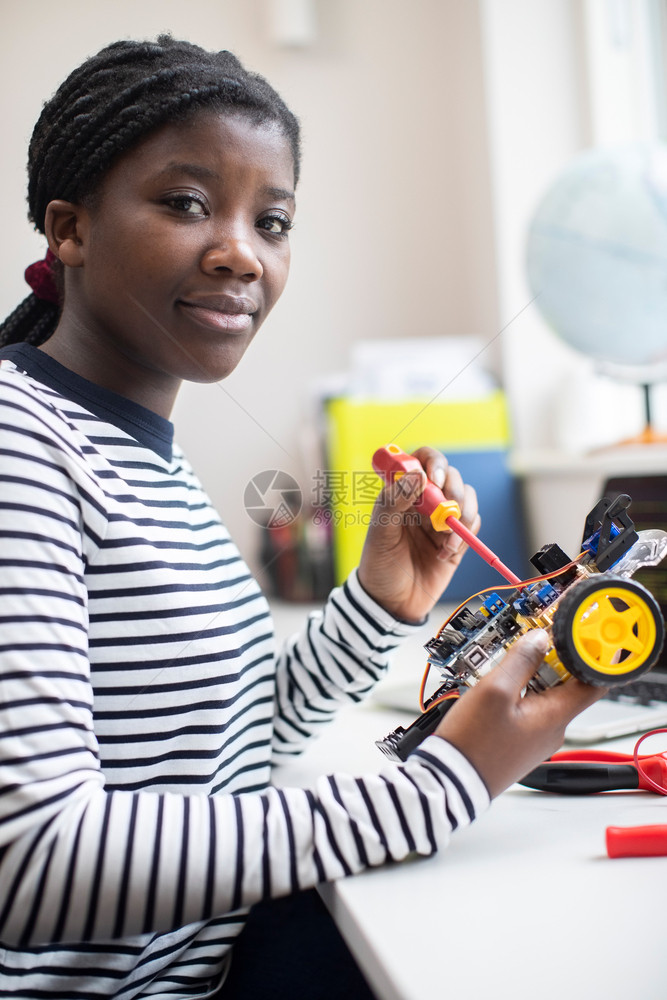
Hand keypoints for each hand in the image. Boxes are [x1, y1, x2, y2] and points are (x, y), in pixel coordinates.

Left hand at [357, 446, 479, 621]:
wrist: (391, 603)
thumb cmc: (379, 565)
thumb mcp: (380, 533)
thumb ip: (395, 502)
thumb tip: (418, 475)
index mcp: (402, 492)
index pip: (421, 460)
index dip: (433, 462)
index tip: (434, 478)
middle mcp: (424, 501)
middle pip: (450, 476)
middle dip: (453, 489)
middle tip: (448, 507)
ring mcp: (441, 519)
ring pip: (466, 498)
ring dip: (464, 513)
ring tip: (446, 537)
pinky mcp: (456, 539)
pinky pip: (473, 524)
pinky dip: (466, 535)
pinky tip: (447, 552)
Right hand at [434, 630, 606, 797]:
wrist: (452, 780)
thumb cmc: (474, 743)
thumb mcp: (495, 691)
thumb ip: (521, 661)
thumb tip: (540, 640)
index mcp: (555, 716)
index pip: (594, 681)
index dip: (593, 655)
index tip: (580, 635)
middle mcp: (552, 728)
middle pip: (566, 684)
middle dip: (550, 658)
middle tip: (529, 641)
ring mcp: (536, 736)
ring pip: (545, 694)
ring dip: (530, 674)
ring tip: (504, 663)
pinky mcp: (520, 740)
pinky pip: (529, 707)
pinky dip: (519, 691)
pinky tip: (496, 686)